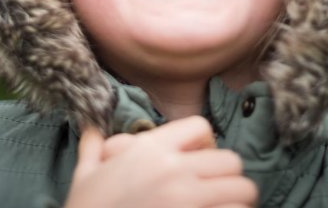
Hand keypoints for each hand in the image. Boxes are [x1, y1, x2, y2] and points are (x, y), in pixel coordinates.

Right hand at [64, 116, 257, 207]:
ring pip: (242, 191)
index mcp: (150, 150)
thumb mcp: (84, 176)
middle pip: (231, 161)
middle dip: (227, 176)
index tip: (198, 160)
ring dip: (236, 201)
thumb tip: (90, 129)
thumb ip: (93, 148)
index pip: (200, 127)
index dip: (205, 142)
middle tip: (215, 191)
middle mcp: (174, 171)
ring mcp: (189, 202)